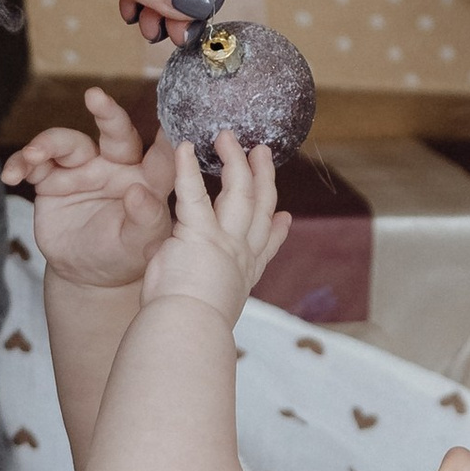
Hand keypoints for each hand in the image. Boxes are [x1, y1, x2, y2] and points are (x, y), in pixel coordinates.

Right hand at [2, 89, 177, 290]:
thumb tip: (138, 193)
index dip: (167, 136)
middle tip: (95, 96)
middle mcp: (116, 166)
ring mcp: (83, 169)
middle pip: (115, 132)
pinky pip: (34, 163)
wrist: (84, 274)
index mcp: (147, 179)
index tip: (167, 118)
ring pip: (67, 143)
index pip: (161, 154)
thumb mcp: (140, 245)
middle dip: (106, 112)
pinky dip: (20, 164)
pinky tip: (10, 175)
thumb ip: (145, 220)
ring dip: (47, 143)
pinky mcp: (53, 179)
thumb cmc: (122, 256)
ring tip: (32, 155)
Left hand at [141, 136, 288, 330]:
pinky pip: (194, 193)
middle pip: (260, 208)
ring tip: (229, 137)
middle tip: (262, 152)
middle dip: (264, 178)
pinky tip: (184, 147)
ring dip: (236, 162)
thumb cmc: (190, 329)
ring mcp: (224, 241)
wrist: (187, 333)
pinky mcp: (200, 232)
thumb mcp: (215, 308)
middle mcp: (240, 255)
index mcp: (243, 277)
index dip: (277, 230)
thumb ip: (217, 291)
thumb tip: (215, 291)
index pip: (265, 248)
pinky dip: (188, 169)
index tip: (285, 216)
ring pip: (240, 192)